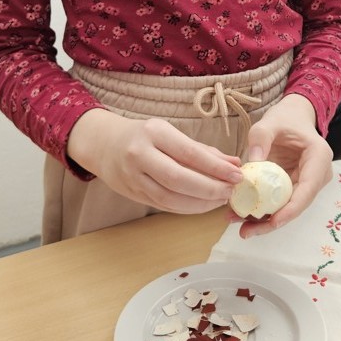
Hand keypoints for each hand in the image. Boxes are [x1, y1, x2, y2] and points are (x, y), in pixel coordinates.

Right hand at [66, 108, 241, 213]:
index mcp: (153, 133)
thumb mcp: (171, 133)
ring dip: (200, 203)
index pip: (189, 153)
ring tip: (220, 200)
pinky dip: (187, 208)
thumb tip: (234, 164)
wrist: (104, 144)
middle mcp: (140, 154)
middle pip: (179, 179)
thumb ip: (203, 150)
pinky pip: (164, 205)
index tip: (236, 174)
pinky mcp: (133, 194)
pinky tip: (203, 205)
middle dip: (210, 188)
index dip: (216, 167)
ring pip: (170, 198)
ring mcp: (133, 177)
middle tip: (231, 191)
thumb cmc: (144, 135)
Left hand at [235, 93, 332, 238]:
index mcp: (319, 158)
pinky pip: (280, 202)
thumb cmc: (285, 119)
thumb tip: (253, 162)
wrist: (294, 118)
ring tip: (237, 225)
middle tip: (245, 232)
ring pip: (288, 208)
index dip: (291, 210)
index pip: (307, 190)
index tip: (272, 222)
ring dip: (264, 220)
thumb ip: (260, 137)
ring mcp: (307, 183)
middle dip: (272, 221)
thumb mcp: (270, 122)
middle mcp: (318, 175)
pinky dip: (263, 209)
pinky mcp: (295, 187)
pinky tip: (241, 215)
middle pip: (297, 205)